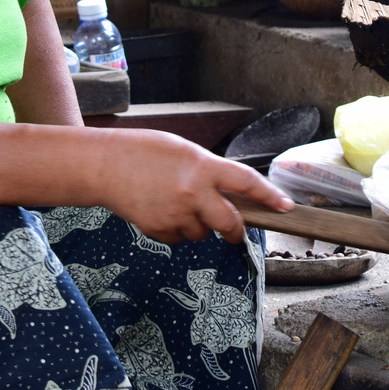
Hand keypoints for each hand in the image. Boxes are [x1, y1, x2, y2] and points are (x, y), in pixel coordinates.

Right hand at [79, 128, 292, 244]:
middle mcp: (193, 193)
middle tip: (235, 230)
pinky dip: (177, 230)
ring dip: (199, 225)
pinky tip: (162, 211)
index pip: (246, 183)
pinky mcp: (158, 230)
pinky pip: (180, 238)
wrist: (103, 166)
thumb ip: (209, 171)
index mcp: (203, 167)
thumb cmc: (143, 151)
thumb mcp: (185, 151)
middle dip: (235, 230)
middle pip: (229, 223)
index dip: (269, 196)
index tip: (286, 207)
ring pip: (203, 233)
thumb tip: (229, 193)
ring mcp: (175, 215)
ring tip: (177, 203)